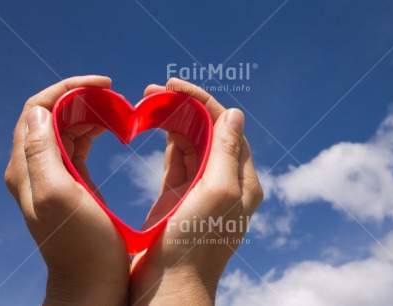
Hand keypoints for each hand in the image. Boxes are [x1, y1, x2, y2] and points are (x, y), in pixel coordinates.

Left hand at [4, 76, 129, 304]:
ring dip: (87, 112)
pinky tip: (109, 129)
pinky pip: (75, 144)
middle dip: (80, 97)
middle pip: (50, 114)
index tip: (104, 84)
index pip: (37, 109)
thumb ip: (43, 153)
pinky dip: (91, 130)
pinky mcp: (69, 182)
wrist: (91, 281)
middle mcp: (32, 167)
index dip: (68, 89)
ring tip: (116, 110)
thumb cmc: (83, 245)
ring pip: (63, 126)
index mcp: (27, 167)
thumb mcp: (59, 197)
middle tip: (114, 97)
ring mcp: (50, 174)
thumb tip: (42, 110)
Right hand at [130, 78, 263, 304]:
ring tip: (150, 102)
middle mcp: (226, 181)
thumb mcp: (218, 194)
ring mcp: (202, 188)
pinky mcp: (180, 196)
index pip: (227, 127)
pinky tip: (157, 125)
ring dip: (174, 120)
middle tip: (154, 91)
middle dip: (185, 108)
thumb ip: (228, 153)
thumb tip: (235, 114)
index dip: (203, 102)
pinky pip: (179, 159)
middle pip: (210, 131)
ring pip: (193, 143)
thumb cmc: (194, 246)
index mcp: (242, 181)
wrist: (169, 287)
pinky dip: (169, 141)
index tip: (174, 86)